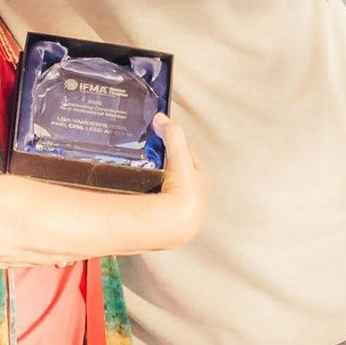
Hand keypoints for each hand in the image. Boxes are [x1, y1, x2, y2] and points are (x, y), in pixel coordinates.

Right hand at [154, 113, 210, 244]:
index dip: (176, 147)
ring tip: (143, 180)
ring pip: (171, 193)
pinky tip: (143, 200)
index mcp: (202, 180)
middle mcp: (198, 197)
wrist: (174, 225)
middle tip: (150, 160)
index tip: (162, 140)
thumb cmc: (183, 192)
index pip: (189, 158)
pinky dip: (153, 202)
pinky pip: (161, 208)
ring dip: (160, 186)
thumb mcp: (179, 157)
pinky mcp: (172, 224)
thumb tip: (161, 119)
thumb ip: (172, 135)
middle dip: (168, 168)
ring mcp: (185, 212)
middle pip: (180, 176)